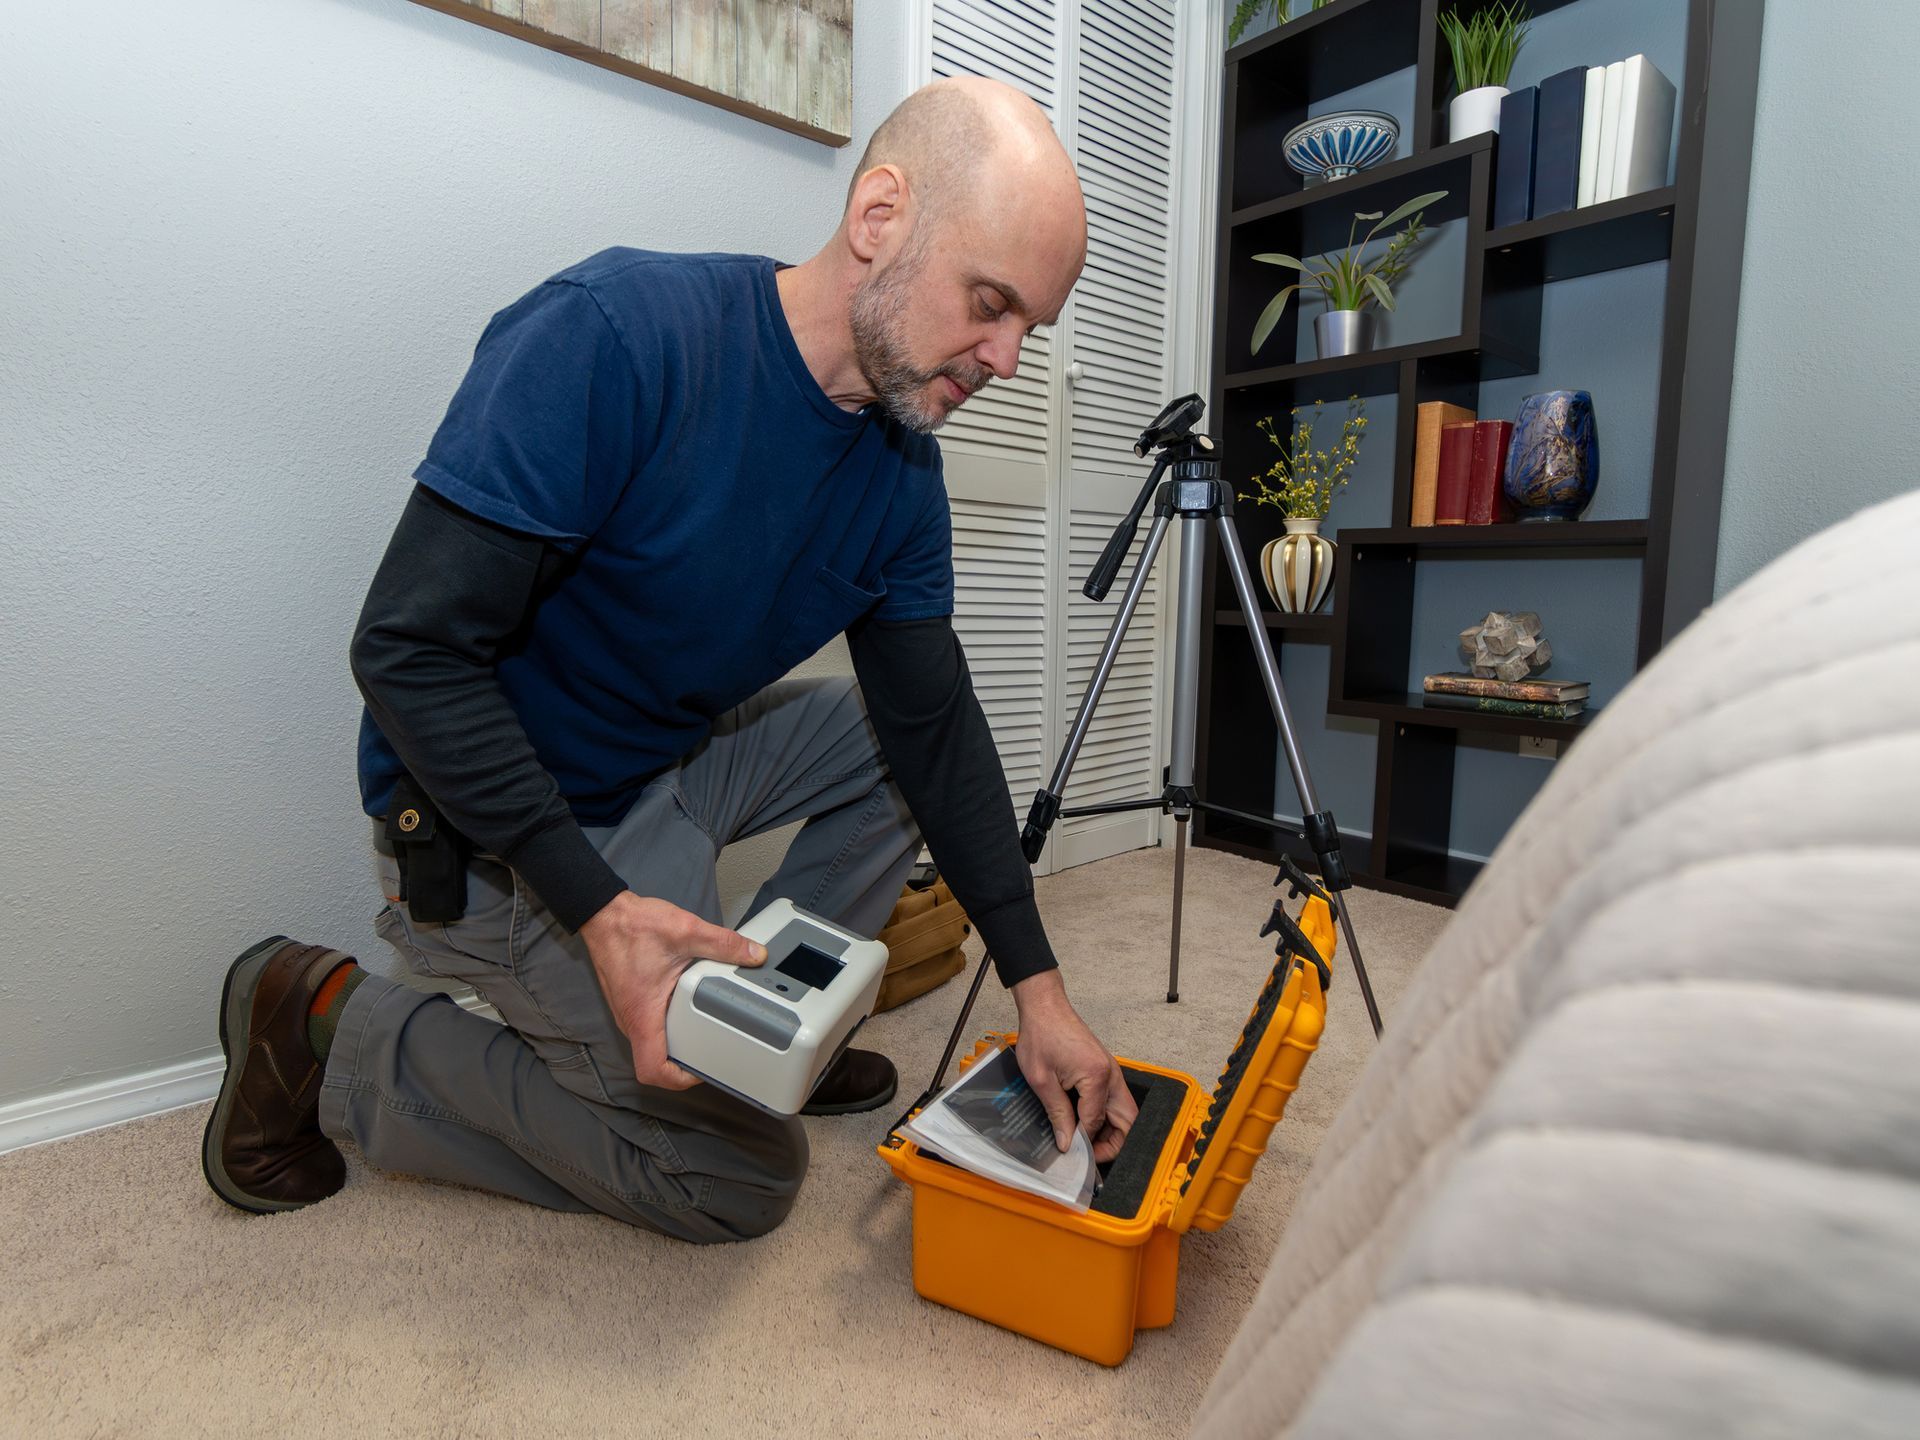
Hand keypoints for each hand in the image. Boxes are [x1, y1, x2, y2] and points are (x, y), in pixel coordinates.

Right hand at [578, 891, 765, 1089]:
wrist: (604, 914)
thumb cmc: (632, 926)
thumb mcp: (685, 931)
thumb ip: (723, 944)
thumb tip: (752, 954)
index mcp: (642, 1015)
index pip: (652, 1071)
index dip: (679, 1080)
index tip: (702, 1071)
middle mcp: (631, 1020)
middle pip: (654, 1064)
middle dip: (684, 1066)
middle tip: (713, 1054)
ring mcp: (630, 1013)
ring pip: (652, 1046)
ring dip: (676, 1048)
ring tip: (706, 1036)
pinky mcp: (633, 1003)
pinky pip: (650, 1029)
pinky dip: (670, 1030)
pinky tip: (689, 1013)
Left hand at [1008, 971, 1137, 1164]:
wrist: (1045, 1007)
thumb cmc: (1041, 1034)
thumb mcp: (1041, 1079)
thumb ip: (1057, 1113)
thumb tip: (1066, 1142)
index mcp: (1097, 1077)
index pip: (1096, 1123)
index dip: (1084, 1142)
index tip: (1070, 1152)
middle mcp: (1111, 1075)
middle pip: (1128, 1121)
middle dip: (1113, 1143)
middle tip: (1090, 1155)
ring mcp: (1111, 1071)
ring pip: (1124, 1112)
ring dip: (1110, 1130)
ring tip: (1086, 1142)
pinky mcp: (1105, 1069)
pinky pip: (1113, 1100)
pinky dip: (1105, 1116)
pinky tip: (1084, 1123)